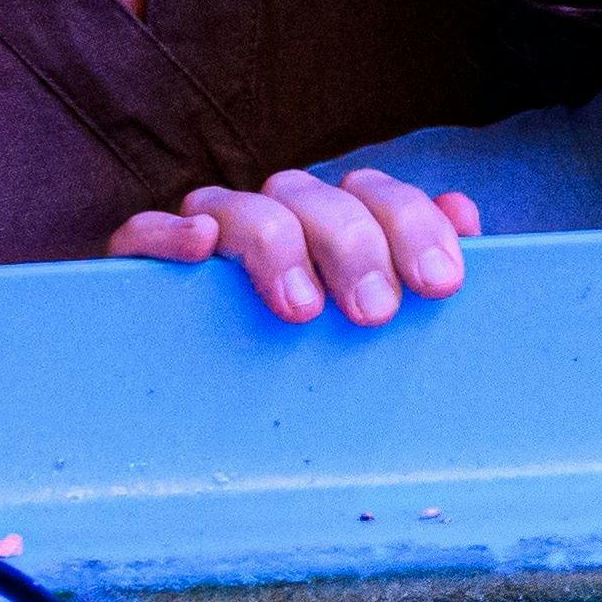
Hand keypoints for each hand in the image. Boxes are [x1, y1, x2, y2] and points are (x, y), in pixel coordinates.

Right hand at [107, 167, 481, 326]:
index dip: (416, 226)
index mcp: (334, 222)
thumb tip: (463, 211)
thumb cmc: (308, 356)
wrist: (192, 404)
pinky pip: (141, 233)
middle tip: (376, 313)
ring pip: (240, 208)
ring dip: (277, 246)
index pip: (379, 197)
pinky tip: (199, 246)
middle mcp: (275, 217)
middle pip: (318, 199)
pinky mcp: (138, 266)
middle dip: (355, 248)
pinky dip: (168, 232)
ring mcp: (207, 236)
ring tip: (302, 309)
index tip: (441, 283)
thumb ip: (420, 264)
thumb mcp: (371, 315)